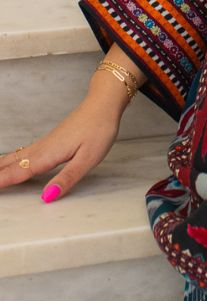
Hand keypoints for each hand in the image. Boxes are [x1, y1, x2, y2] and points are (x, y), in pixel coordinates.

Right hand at [0, 70, 126, 201]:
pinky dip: (12, 159)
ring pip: (17, 156)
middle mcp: (43, 148)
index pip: (20, 172)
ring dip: (1, 166)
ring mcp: (46, 142)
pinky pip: (25, 151)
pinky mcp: (51, 139)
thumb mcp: (88, 159)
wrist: (104, 103)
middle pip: (13, 163)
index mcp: (49, 154)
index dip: (2, 182)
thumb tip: (46, 197)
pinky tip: (11, 161)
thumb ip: (67, 178)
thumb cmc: (99, 129)